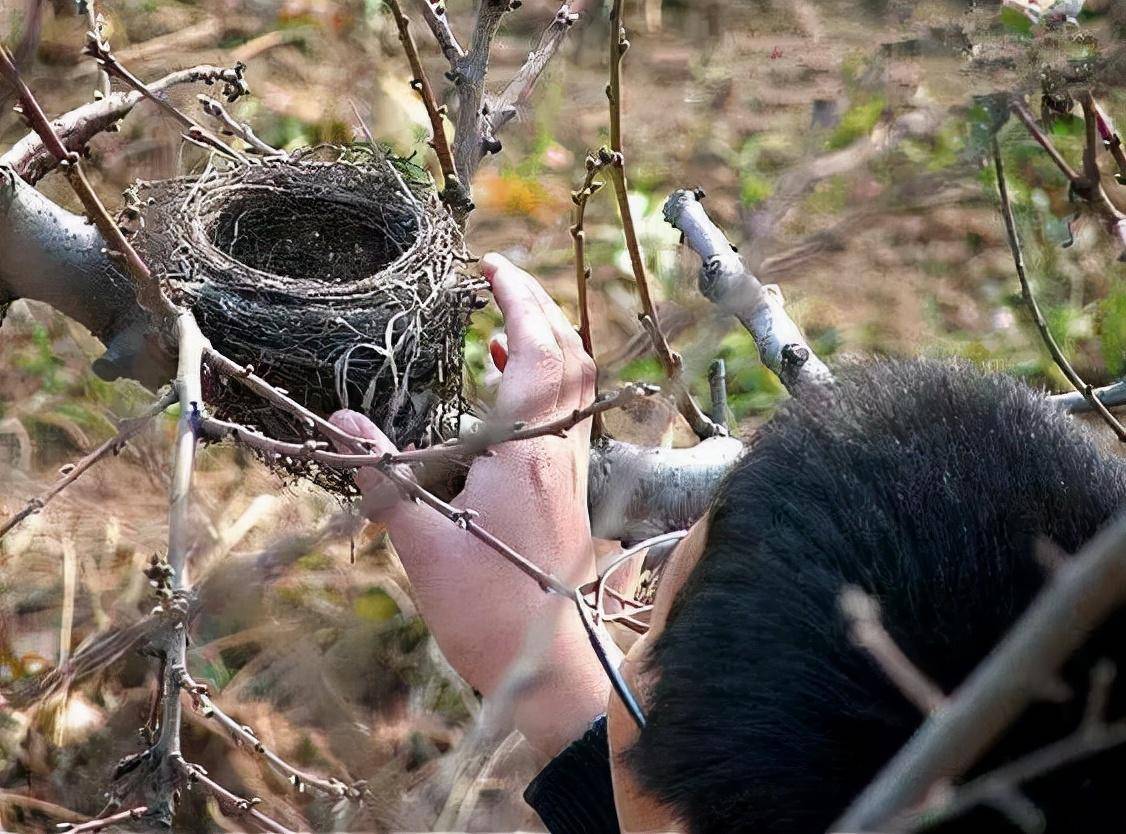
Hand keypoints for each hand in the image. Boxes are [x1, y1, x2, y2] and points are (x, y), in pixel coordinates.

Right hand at [331, 253, 609, 753]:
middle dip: (537, 307)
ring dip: (544, 343)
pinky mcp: (568, 491)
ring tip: (500, 318)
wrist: (540, 665)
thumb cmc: (485, 611)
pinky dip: (541, 384)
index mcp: (530, 455)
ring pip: (573, 386)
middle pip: (567, 358)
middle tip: (497, 277)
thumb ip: (383, 477)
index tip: (490, 266)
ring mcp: (571, 472)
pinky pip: (565, 416)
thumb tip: (341, 419)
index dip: (519, 300)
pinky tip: (504, 384)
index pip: (538, 353)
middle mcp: (560, 454)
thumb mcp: (422, 544)